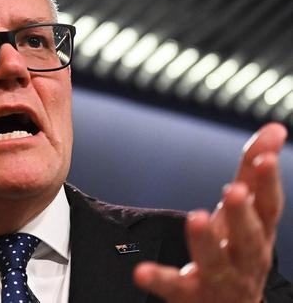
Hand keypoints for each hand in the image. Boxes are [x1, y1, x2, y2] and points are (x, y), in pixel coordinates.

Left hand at [134, 123, 287, 302]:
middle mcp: (244, 259)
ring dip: (205, 240)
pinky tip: (141, 271)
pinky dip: (159, 278)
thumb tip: (274, 128)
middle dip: (243, 214)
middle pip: (248, 238)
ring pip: (215, 261)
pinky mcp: (189, 294)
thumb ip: (253, 173)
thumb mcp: (246, 213)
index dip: (269, 183)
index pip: (269, 208)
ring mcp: (218, 279)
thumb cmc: (238, 251)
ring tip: (196, 217)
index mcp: (258, 235)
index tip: (264, 159)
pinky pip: (173, 286)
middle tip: (233, 190)